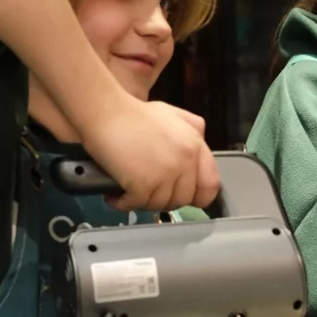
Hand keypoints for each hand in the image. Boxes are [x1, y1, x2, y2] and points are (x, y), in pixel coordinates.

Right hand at [81, 98, 220, 211]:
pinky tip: (115, 195)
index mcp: (195, 145)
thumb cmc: (133, 113)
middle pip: (183, 199)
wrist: (105, 111)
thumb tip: (196, 153)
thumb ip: (192, 131)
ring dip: (143, 202)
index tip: (182, 196)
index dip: (197, 195)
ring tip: (129, 191)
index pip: (210, 184)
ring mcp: (165, 174)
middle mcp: (185, 161)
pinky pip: (137, 205)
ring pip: (160, 205)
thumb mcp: (173, 114)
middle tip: (147, 192)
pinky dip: (123, 203)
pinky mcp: (143, 184)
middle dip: (164, 199)